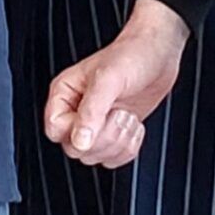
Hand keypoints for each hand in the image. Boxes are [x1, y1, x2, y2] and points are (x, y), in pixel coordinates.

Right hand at [43, 0, 188, 169]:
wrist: (160, 55)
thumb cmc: (132, 56)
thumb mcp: (108, 79)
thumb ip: (92, 111)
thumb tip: (80, 141)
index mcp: (65, 94)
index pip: (54, 129)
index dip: (76, 131)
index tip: (99, 120)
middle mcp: (77, 110)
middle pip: (75, 148)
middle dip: (104, 137)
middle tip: (118, 113)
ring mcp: (96, 123)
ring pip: (94, 156)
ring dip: (118, 142)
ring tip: (127, 116)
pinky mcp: (114, 132)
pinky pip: (112, 159)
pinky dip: (128, 148)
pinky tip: (133, 125)